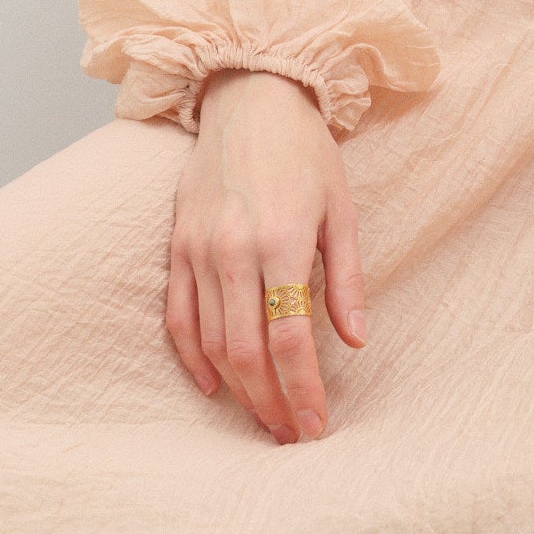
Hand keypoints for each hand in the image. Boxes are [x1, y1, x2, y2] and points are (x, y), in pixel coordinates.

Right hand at [167, 68, 366, 443]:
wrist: (251, 98)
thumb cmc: (306, 153)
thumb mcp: (341, 208)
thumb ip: (347, 278)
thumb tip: (356, 341)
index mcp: (282, 240)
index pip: (290, 338)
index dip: (303, 390)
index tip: (316, 425)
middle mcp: (234, 250)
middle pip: (248, 351)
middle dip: (271, 402)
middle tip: (291, 435)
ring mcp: (199, 250)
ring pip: (213, 342)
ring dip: (238, 389)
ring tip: (263, 418)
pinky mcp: (177, 246)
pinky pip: (179, 316)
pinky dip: (194, 358)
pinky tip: (216, 385)